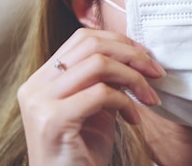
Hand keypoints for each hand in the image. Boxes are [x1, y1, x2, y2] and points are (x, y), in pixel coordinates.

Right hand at [17, 28, 164, 165]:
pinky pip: (101, 94)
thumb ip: (105, 79)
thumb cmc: (84, 152)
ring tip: (150, 97)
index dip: (119, 42)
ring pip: (98, 64)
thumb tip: (135, 54)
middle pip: (91, 45)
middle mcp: (35, 86)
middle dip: (132, 54)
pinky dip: (126, 102)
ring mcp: (40, 102)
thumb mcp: (96, 108)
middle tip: (156, 73)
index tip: (146, 58)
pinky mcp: (54, 120)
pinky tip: (134, 119)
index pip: (82, 39)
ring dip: (133, 77)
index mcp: (42, 79)